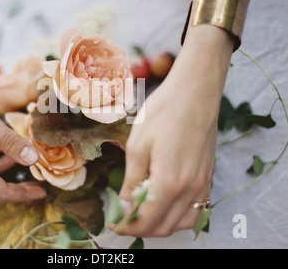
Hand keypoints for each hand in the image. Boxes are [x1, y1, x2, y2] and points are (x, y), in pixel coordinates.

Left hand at [116, 26, 232, 236]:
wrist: (195, 93)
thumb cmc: (163, 114)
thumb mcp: (138, 146)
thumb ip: (132, 180)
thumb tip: (125, 205)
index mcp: (169, 184)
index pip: (146, 222)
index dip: (127, 227)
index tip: (114, 222)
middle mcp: (189, 191)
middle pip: (164, 228)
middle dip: (141, 228)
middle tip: (124, 216)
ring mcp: (202, 185)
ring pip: (182, 223)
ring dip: (160, 224)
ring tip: (143, 210)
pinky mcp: (209, 176)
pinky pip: (195, 209)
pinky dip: (179, 215)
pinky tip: (166, 201)